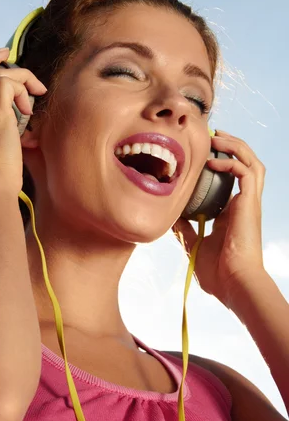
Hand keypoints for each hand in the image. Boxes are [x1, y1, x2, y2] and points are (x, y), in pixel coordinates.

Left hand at [172, 130, 265, 306]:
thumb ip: (185, 231)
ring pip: (251, 162)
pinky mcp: (250, 203)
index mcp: (232, 213)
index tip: (200, 155)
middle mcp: (243, 204)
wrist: (233, 284)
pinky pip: (246, 172)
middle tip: (211, 136)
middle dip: (230, 146)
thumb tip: (170, 219)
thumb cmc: (218, 273)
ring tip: (217, 137)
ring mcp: (249, 203)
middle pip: (245, 164)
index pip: (231, 179)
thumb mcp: (194, 246)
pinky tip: (213, 160)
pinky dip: (231, 161)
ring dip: (235, 146)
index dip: (220, 163)